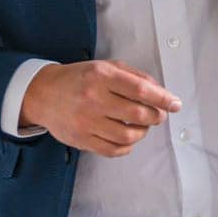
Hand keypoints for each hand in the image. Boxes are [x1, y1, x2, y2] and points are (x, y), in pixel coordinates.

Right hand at [21, 59, 181, 157]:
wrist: (42, 94)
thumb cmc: (79, 78)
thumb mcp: (105, 66)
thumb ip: (133, 75)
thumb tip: (159, 90)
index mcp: (101, 76)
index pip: (140, 90)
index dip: (162, 99)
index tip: (175, 104)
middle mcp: (93, 99)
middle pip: (138, 115)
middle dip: (156, 116)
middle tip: (158, 115)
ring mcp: (87, 122)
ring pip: (129, 136)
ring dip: (143, 132)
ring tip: (142, 125)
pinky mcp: (82, 140)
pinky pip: (114, 150)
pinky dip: (128, 146)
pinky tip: (128, 137)